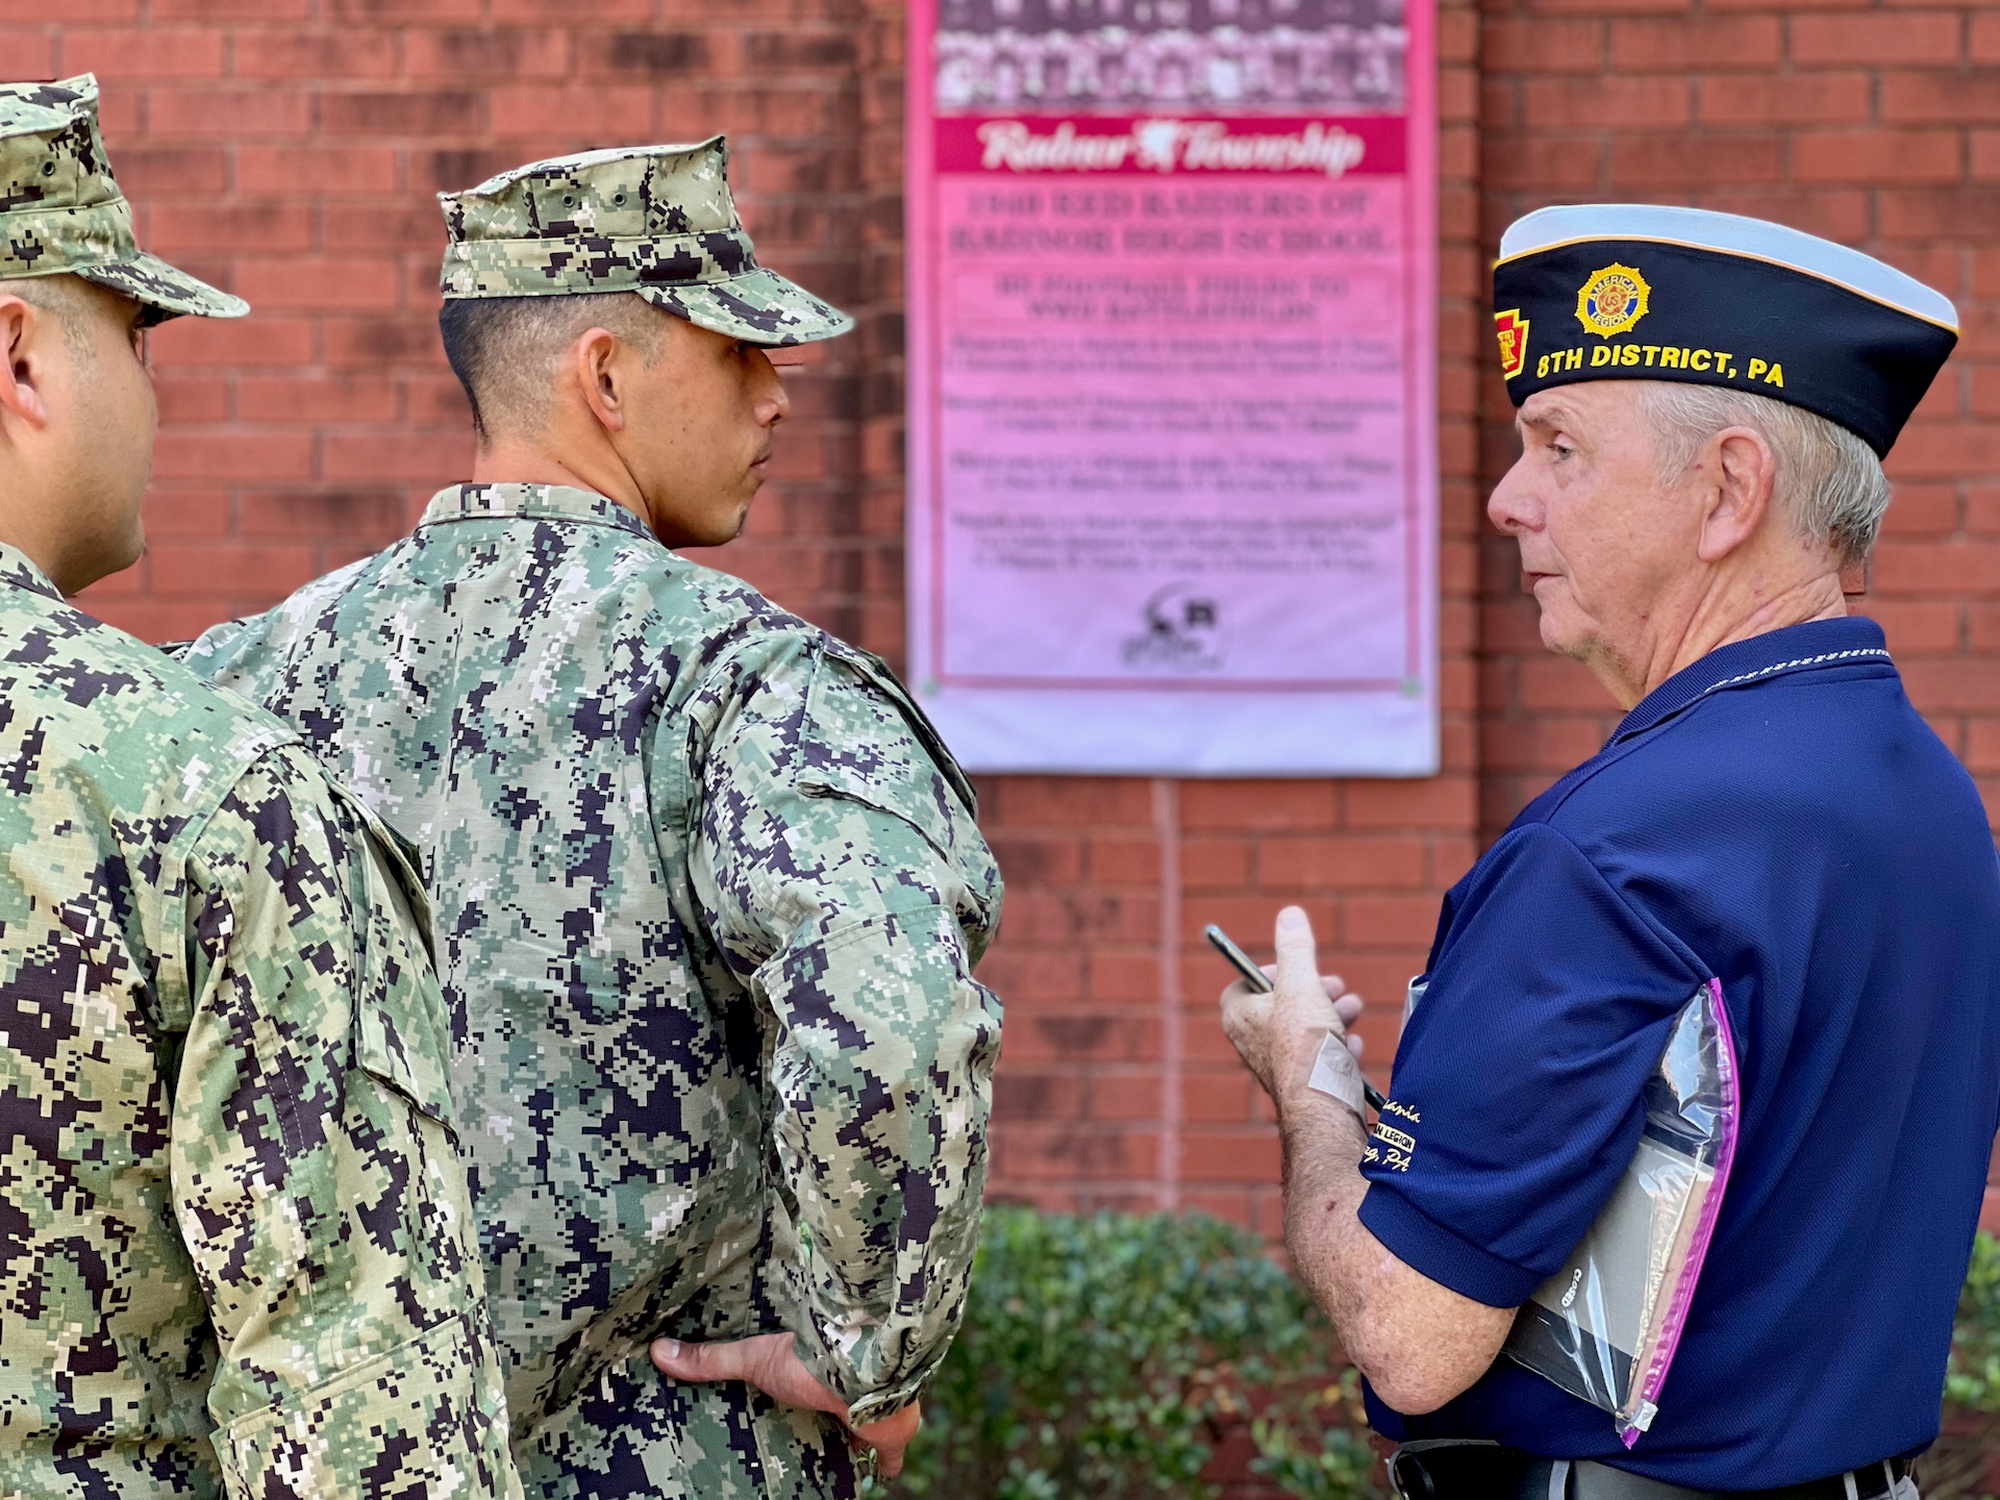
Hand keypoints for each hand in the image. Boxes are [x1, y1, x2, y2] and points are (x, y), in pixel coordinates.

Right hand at [650, 1332, 921, 1478]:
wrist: (866, 1376)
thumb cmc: (811, 1360)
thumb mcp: (754, 1358)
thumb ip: (713, 1360)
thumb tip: (658, 1350)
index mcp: (814, 1369)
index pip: (803, 1379)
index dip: (797, 1387)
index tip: (785, 1394)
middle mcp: (844, 1391)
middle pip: (830, 1409)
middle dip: (821, 1419)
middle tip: (800, 1434)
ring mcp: (868, 1416)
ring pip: (858, 1433)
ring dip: (847, 1442)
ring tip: (825, 1459)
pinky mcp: (888, 1441)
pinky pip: (885, 1461)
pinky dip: (881, 1468)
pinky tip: (874, 1477)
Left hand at [1219, 906, 1363, 1106]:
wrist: (1323, 1108)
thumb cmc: (1306, 1047)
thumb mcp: (1302, 985)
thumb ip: (1295, 950)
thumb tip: (1289, 915)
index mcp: (1240, 1016)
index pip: (1245, 984)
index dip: (1271, 972)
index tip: (1297, 970)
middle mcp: (1250, 1043)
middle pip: (1280, 1005)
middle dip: (1313, 991)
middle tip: (1337, 987)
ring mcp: (1275, 1066)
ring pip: (1302, 1031)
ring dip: (1330, 1015)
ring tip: (1354, 1009)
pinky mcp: (1299, 1086)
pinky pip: (1316, 1059)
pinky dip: (1335, 1048)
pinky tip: (1351, 1047)